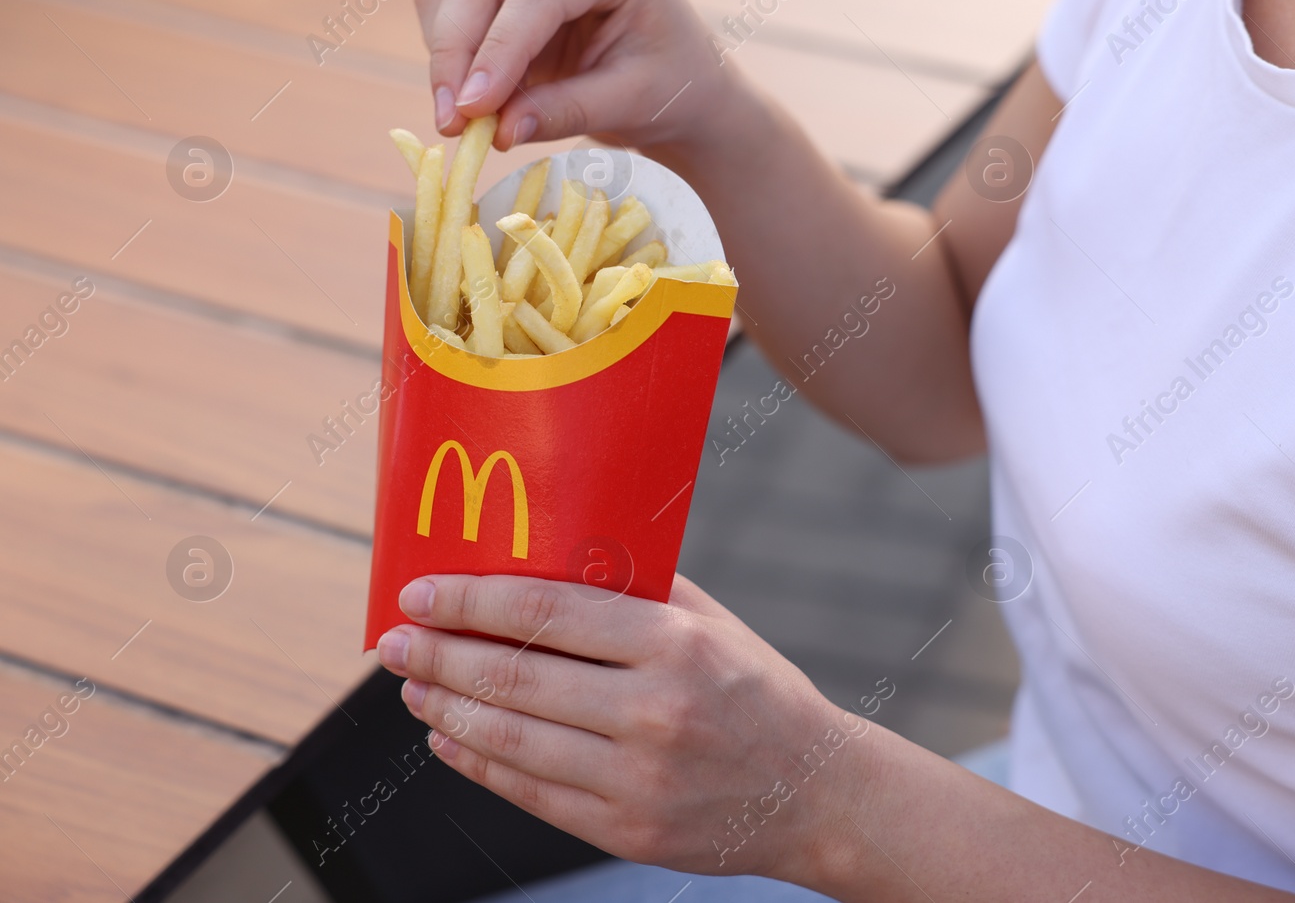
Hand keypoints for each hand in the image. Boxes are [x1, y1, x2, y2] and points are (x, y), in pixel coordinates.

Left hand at [375, 573, 878, 880]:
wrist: (815, 793)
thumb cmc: (758, 692)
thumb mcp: (714, 624)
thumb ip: (642, 589)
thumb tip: (555, 550)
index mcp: (675, 645)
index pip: (547, 613)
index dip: (471, 601)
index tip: (420, 592)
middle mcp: (653, 711)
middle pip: (515, 675)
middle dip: (438, 654)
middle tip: (393, 641)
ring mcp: (637, 778)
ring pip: (511, 738)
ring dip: (446, 707)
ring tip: (413, 686)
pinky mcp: (626, 829)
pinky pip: (529, 792)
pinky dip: (478, 762)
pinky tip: (450, 736)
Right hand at [414, 0, 745, 152]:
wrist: (676, 78)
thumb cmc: (670, 84)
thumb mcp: (631, 102)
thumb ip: (567, 112)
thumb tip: (498, 131)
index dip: (498, 53)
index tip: (472, 111)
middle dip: (456, 56)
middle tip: (451, 126)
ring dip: (447, 57)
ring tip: (467, 123)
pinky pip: (447, 3)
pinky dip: (449, 54)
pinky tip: (478, 97)